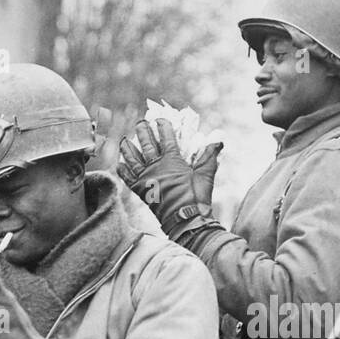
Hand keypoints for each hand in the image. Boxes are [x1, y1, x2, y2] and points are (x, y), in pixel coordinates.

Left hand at [117, 118, 220, 236]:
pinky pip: (128, 178)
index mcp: (172, 160)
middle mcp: (156, 166)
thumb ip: (210, 154)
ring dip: (128, 148)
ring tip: (125, 140)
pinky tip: (120, 164)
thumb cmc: (197, 196)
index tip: (160, 119)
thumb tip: (219, 138)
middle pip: (146, 144)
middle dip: (143, 131)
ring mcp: (146, 179)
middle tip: (140, 122)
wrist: (185, 219)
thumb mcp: (206, 173)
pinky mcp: (140, 191)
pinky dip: (123, 171)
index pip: (166, 137)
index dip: (163, 126)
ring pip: (133, 158)